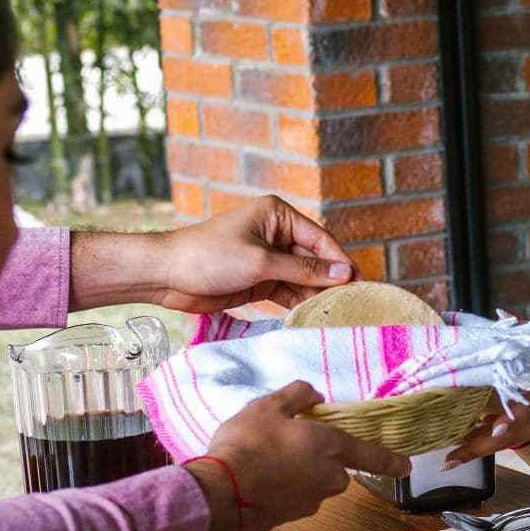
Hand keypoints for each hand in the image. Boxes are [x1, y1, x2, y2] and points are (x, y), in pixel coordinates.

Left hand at [102, 196, 356, 313]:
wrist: (167, 275)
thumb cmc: (210, 257)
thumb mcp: (261, 263)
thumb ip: (304, 271)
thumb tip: (345, 273)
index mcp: (277, 214)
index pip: (320, 239)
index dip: (341, 262)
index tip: (361, 285)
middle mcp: (276, 233)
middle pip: (314, 259)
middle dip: (330, 281)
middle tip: (352, 304)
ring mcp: (267, 257)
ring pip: (302, 277)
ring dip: (316, 294)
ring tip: (336, 314)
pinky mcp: (259, 278)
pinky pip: (288, 290)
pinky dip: (299, 301)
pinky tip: (312, 316)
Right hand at [193, 382, 408, 530]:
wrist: (221, 492)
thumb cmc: (247, 444)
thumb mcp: (269, 406)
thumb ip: (297, 395)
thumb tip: (315, 394)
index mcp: (331, 447)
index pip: (372, 455)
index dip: (391, 460)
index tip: (406, 466)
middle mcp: (329, 478)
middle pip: (336, 469)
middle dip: (318, 459)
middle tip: (285, 444)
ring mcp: (311, 503)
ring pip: (313, 484)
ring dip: (297, 475)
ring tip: (263, 462)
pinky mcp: (291, 519)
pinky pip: (293, 499)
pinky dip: (281, 491)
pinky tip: (256, 481)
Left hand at [449, 327, 529, 462]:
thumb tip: (506, 323)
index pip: (517, 417)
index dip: (492, 431)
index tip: (465, 443)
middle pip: (508, 438)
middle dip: (477, 449)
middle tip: (447, 460)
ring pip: (517, 439)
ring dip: (487, 443)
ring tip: (457, 449)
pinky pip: (529, 435)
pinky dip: (507, 434)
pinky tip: (489, 430)